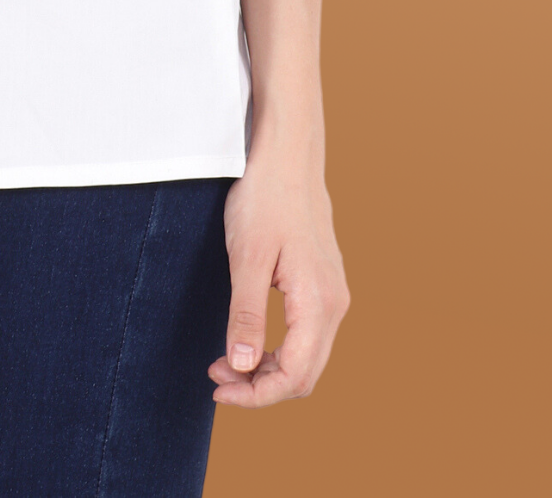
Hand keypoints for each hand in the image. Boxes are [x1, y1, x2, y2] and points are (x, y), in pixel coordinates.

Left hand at [208, 140, 349, 405]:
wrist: (287, 156)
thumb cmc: (265, 199)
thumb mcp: (247, 257)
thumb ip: (245, 314)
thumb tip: (241, 366)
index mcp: (318, 302)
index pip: (294, 376)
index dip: (255, 394)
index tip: (218, 389)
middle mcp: (335, 305)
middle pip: (305, 375)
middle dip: (261, 387)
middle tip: (217, 376)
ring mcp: (333, 294)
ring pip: (308, 357)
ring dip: (269, 369)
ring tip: (226, 360)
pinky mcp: (324, 284)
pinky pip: (308, 336)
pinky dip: (279, 349)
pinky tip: (250, 339)